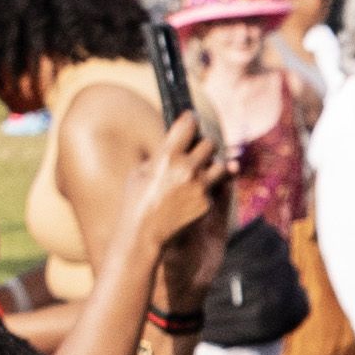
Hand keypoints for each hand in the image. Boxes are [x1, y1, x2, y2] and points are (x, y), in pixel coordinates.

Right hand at [114, 104, 230, 258]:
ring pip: (219, 165)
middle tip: (195, 151)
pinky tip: (191, 195)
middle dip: (202, 146)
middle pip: (209, 144)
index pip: (189, 124)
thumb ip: (161, 155)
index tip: (191, 119)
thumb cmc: (135, 201)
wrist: (143, 235)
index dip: (190, 119)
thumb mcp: (140, 171)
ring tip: (199, 172)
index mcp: (167, 156)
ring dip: (211, 166)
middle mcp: (187, 168)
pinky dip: (206, 189)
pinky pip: (213, 188)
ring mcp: (200, 186)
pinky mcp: (207, 202)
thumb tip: (174, 142)